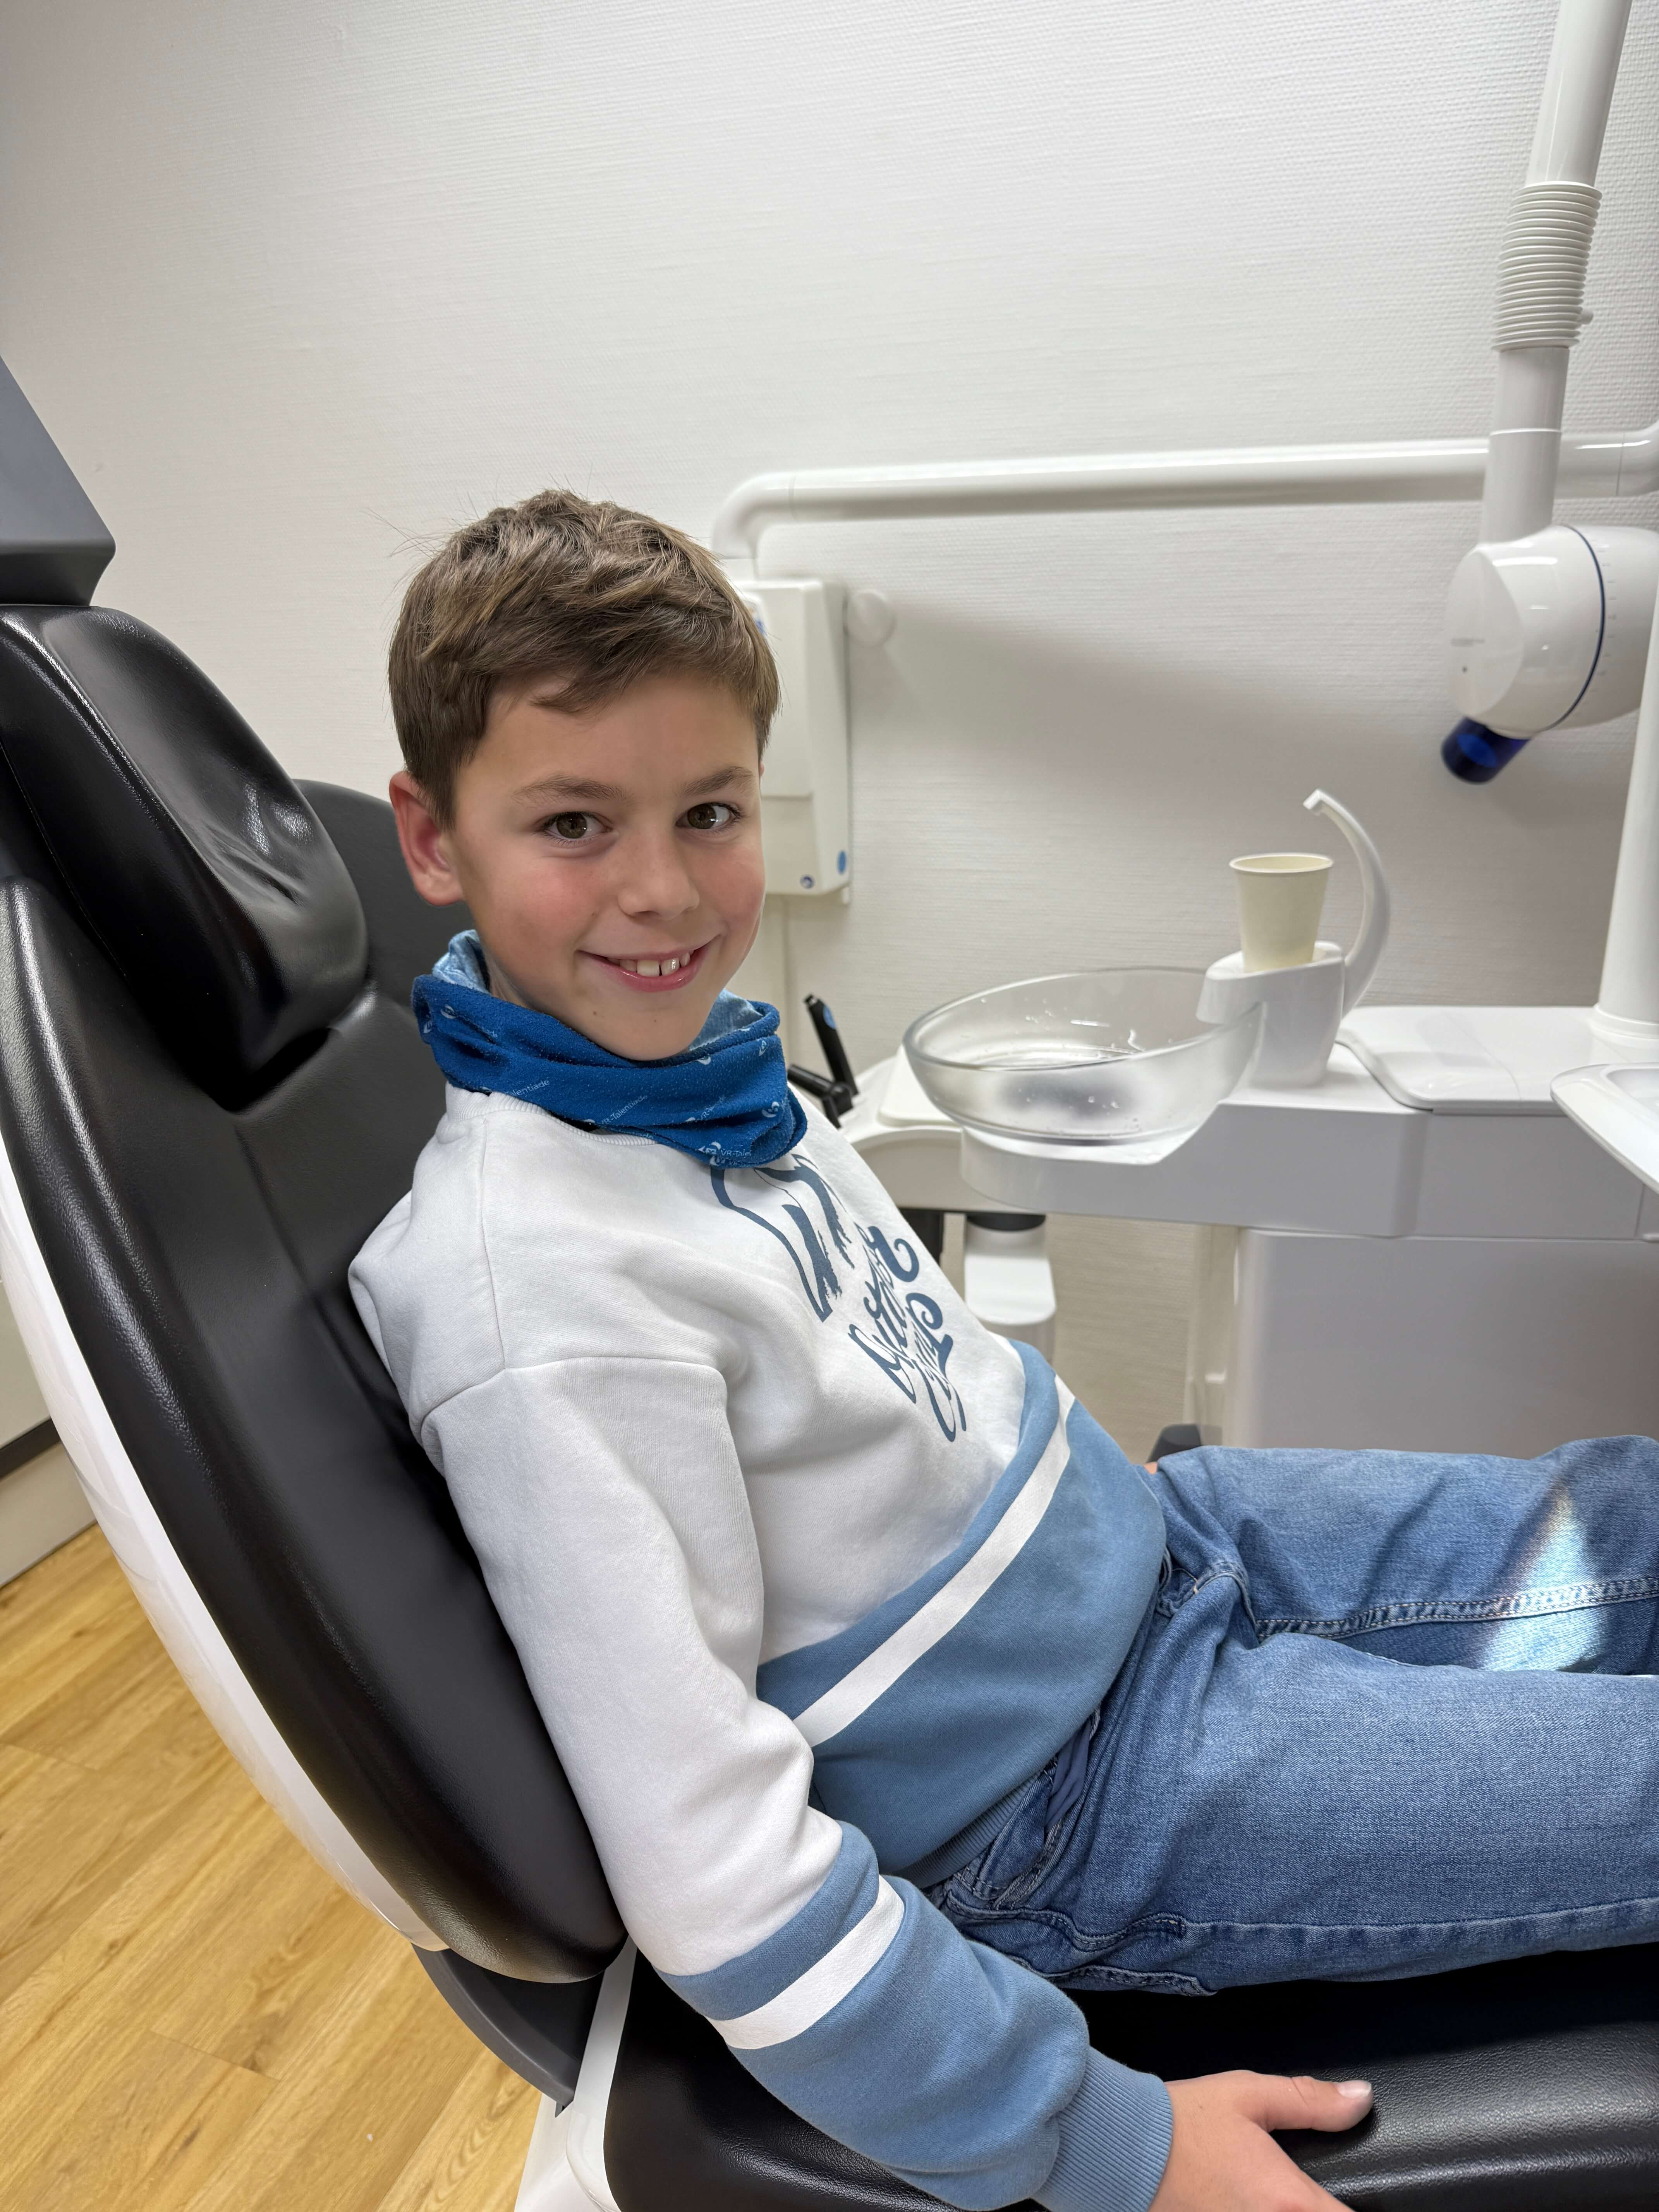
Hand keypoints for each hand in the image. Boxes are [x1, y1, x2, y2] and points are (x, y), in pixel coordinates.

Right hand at [1148, 2070, 1373, 2211]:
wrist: (1119, 2147)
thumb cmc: (1183, 2123)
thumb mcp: (1248, 2096)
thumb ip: (1309, 2101)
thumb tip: (1361, 2098)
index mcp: (1288, 2200)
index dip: (1356, 2208)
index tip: (1346, 2196)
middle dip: (1321, 2210)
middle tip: (1312, 2194)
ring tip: (1272, 2196)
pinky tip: (1249, 2202)